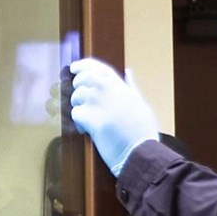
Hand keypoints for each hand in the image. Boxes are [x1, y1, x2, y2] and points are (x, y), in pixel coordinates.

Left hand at [69, 58, 158, 176]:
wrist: (141, 150)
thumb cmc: (142, 129)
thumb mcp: (140, 102)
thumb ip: (130, 86)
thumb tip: (128, 71)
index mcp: (119, 84)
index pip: (96, 67)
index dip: (82, 65)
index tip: (74, 67)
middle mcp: (107, 89)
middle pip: (81, 79)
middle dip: (77, 88)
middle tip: (81, 100)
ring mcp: (98, 102)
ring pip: (76, 97)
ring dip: (78, 108)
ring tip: (88, 119)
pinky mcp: (91, 118)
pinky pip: (75, 114)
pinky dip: (78, 123)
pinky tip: (86, 130)